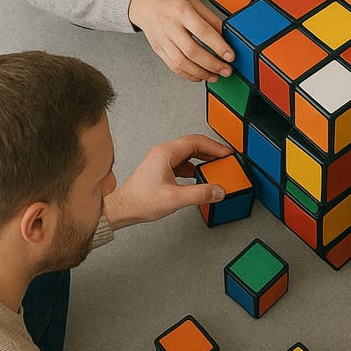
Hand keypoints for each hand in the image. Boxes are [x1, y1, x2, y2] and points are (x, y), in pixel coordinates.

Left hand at [103, 135, 232, 229]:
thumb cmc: (140, 201)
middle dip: (211, 151)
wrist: (124, 208)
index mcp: (166, 153)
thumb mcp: (175, 198)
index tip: (227, 153)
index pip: (196, 142)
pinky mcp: (162, 168)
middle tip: (225, 158)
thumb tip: (218, 190)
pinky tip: (200, 176)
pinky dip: (195, 167)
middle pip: (193, 145)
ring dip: (203, 159)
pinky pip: (183, 162)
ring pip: (188, 153)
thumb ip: (200, 194)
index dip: (215, 147)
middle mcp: (163, 153)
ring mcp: (162, 160)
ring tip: (215, 167)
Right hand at [128, 0, 234, 82]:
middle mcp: (170, 26)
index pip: (203, 31)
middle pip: (192, 51)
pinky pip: (174, 67)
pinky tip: (199, 76)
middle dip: (212, 64)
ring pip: (182, 63)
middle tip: (226, 70)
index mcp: (182, 12)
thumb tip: (226, 36)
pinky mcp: (159, 50)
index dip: (218, 46)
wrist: (146, 5)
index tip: (230, 56)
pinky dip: (188, 74)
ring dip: (201, 73)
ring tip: (215, 75)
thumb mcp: (194, 3)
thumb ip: (211, 20)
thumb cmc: (170, 3)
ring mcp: (163, 40)